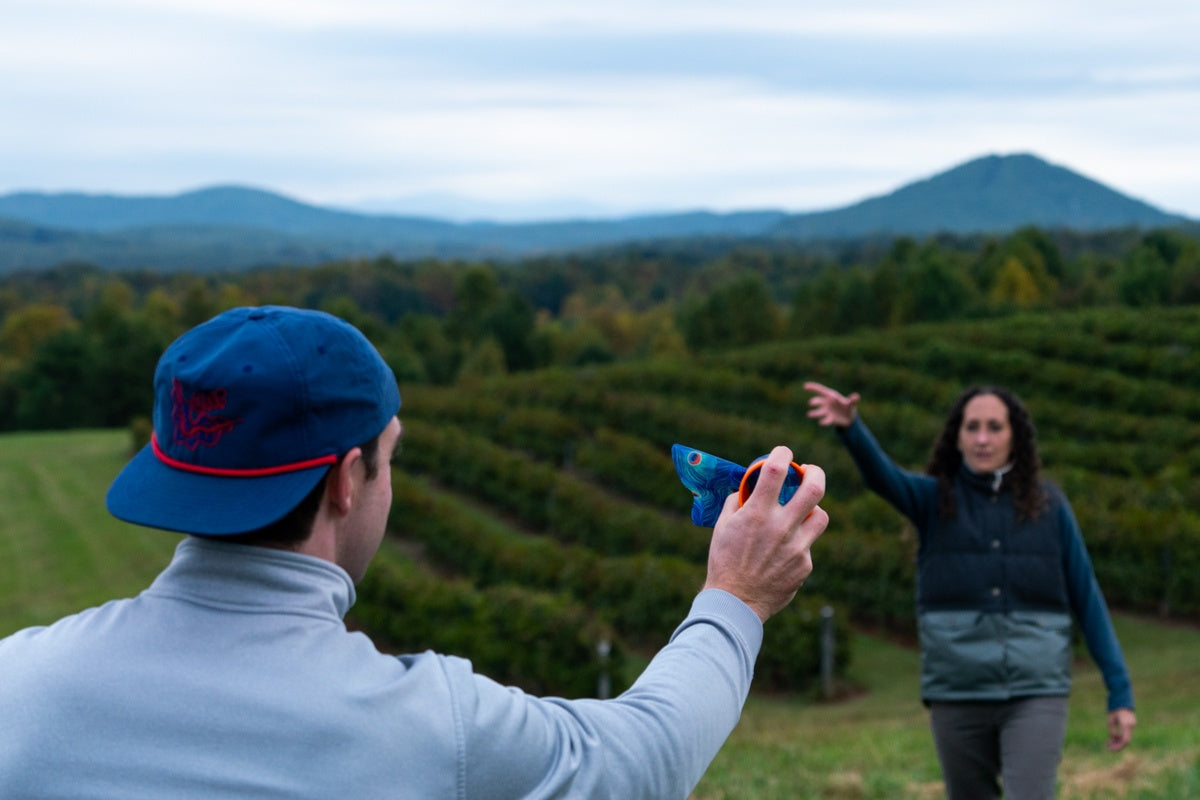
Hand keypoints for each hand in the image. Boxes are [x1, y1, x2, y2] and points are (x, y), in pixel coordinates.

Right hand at [703, 447, 827, 621]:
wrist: (736, 602)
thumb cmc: (724, 560)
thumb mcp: (723, 526)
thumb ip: (738, 502)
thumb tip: (750, 487)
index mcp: (757, 514)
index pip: (776, 469)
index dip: (782, 454)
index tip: (783, 453)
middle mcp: (781, 527)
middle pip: (815, 488)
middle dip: (815, 472)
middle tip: (809, 471)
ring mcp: (797, 547)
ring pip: (821, 516)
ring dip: (811, 509)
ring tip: (800, 513)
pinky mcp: (804, 564)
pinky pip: (808, 544)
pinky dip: (798, 542)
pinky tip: (783, 552)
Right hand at [803, 381, 859, 427]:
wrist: (849, 417)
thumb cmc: (848, 406)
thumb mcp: (851, 403)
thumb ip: (853, 400)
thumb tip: (856, 396)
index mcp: (831, 396)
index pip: (820, 390)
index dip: (813, 388)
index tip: (805, 386)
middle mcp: (826, 403)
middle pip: (818, 401)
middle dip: (815, 401)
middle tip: (811, 403)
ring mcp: (826, 411)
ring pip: (819, 412)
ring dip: (814, 413)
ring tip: (809, 414)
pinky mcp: (829, 419)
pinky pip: (826, 420)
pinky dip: (824, 421)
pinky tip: (821, 422)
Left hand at [1107, 708, 1135, 751]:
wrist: (1122, 700)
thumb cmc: (1114, 709)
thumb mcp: (1110, 720)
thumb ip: (1112, 730)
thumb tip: (1114, 739)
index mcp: (1126, 724)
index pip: (1125, 740)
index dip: (1118, 747)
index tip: (1110, 749)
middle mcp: (1131, 726)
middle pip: (1126, 740)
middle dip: (1117, 745)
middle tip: (1108, 748)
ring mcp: (1132, 725)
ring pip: (1126, 738)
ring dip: (1118, 742)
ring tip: (1108, 743)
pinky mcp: (1131, 725)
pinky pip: (1126, 734)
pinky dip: (1120, 737)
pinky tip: (1112, 739)